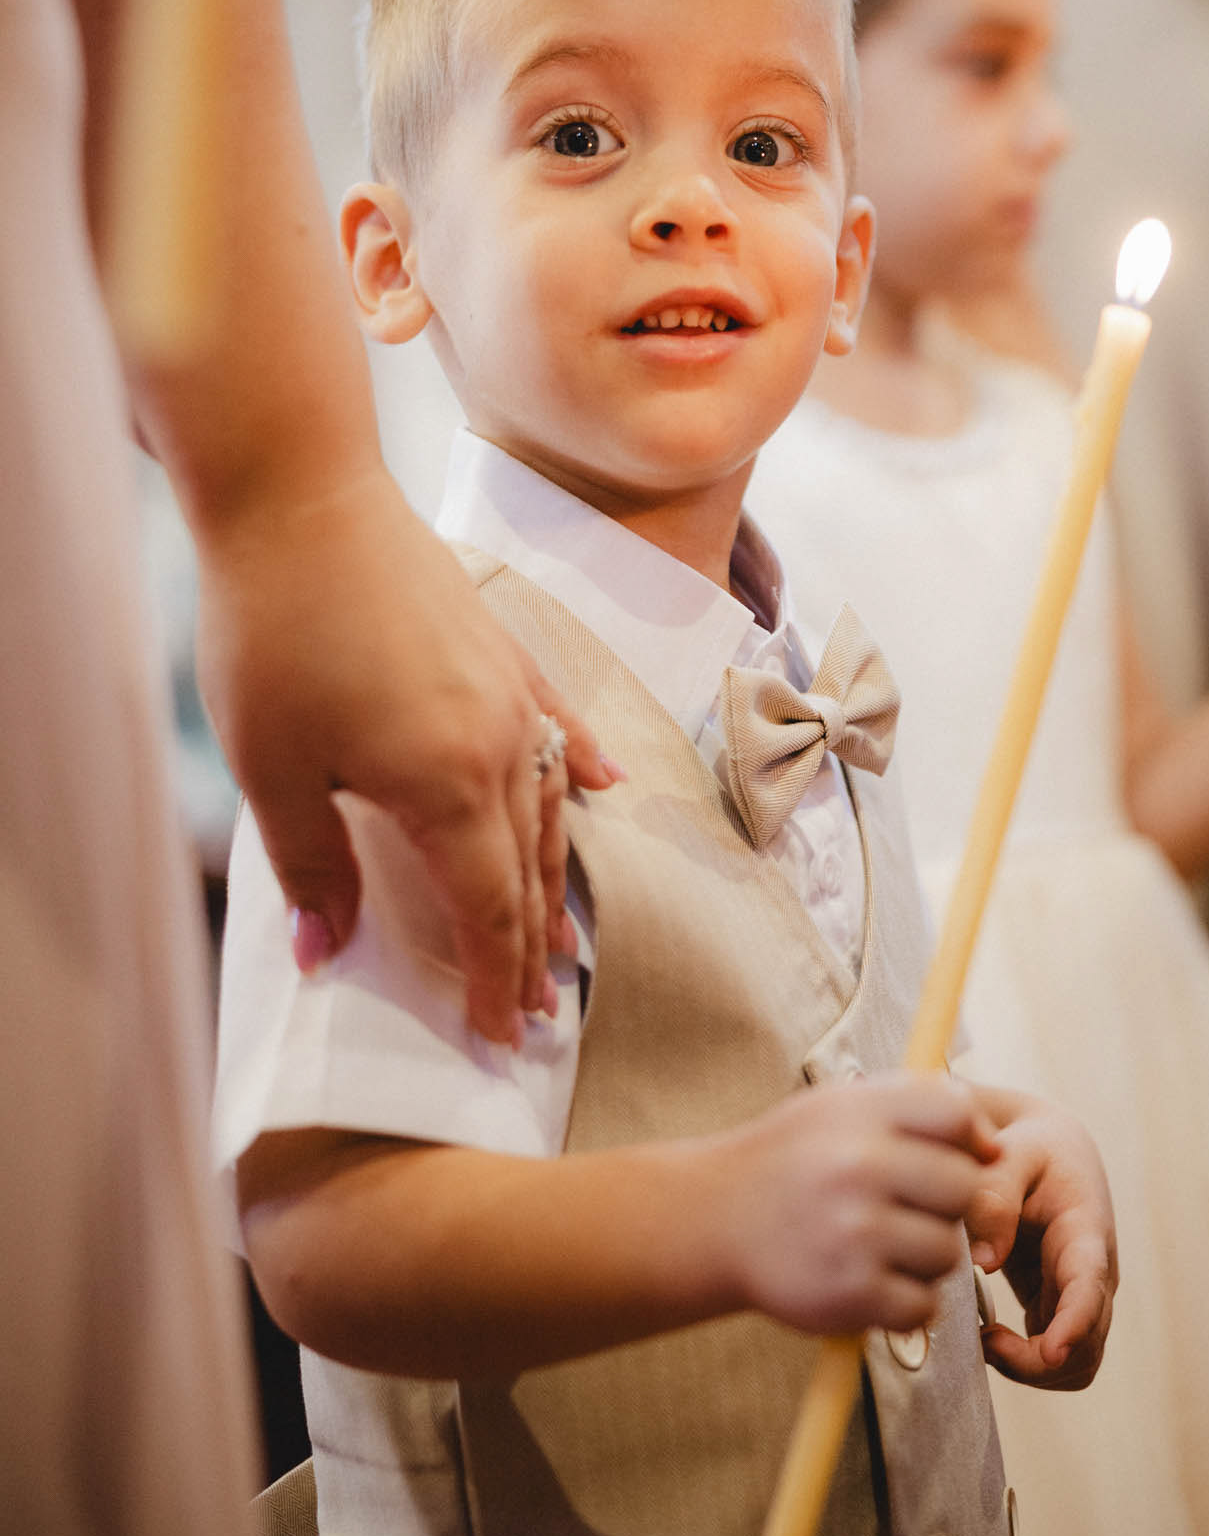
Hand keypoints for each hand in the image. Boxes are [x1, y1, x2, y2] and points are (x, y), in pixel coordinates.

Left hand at [195, 459, 615, 1042]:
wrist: (303, 498)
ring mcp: (512, 689)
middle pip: (529, 865)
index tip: (500, 1036)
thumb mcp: (275, 768)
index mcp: (449, 784)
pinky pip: (558, 723)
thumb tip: (326, 954)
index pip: (487, 906)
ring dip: (555, 876)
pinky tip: (607, 790)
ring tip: (563, 937)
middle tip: (538, 1016)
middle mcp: (502, 743)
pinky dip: (582, 766)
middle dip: (532, 946)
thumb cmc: (277, 633)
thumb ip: (313, 866)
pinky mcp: (502, 644)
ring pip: (551, 804)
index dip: (493, 976)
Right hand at [722, 1073, 999, 1335]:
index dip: (969, 1138)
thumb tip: (993, 1144)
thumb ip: (916, 1106)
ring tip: (887, 1246)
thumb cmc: (793, 1159)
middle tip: (913, 1208)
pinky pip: (922, 1306)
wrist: (714, 1219)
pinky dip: (908, 1302)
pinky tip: (876, 1282)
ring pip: (947, 1252)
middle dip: (951, 1204)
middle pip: (965, 1188)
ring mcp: (855, 1233)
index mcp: (861, 1113)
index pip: (958, 1113)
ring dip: (928, 1257)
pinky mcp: (849, 1293)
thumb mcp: (841, 1105)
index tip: (953, 1156)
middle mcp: (859, 1168)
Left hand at [962, 1092, 1116, 1389]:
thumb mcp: (1012, 1154)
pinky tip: (987, 1336)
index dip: (1075, 1322)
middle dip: (1039, 1362)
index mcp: (1085, 1230)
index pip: (1090, 1284)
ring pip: (1077, 1363)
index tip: (1052, 1352)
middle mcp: (1095, 1273)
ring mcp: (1082, 1295)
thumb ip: (995, 1196)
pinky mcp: (1060, 1306)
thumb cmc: (1030, 1149)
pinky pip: (1055, 1358)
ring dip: (1032, 1369)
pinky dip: (1024, 1362)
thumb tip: (983, 1261)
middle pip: (1087, 1344)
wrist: (1050, 1151)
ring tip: (984, 1340)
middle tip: (984, 1340)